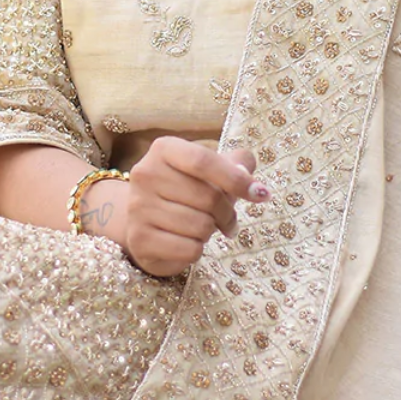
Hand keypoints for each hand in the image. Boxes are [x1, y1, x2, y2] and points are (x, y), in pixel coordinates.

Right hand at [120, 138, 268, 276]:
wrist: (143, 219)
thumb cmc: (183, 190)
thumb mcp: (207, 170)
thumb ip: (234, 163)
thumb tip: (247, 170)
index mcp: (163, 149)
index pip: (203, 161)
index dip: (236, 179)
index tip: (261, 194)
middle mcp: (146, 174)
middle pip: (207, 197)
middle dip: (228, 213)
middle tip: (228, 219)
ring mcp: (139, 207)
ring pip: (201, 226)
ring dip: (211, 231)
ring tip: (202, 227)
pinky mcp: (139, 239)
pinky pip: (190, 249)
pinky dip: (197, 250)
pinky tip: (187, 241)